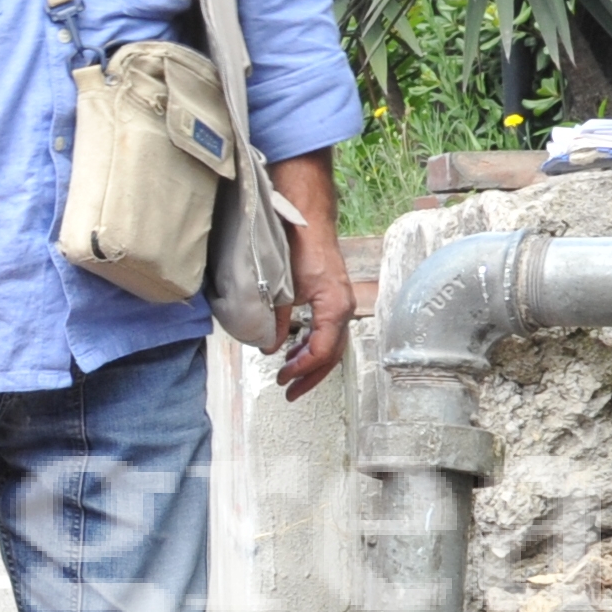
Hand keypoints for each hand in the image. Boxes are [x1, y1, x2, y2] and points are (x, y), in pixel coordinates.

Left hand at [273, 221, 353, 400]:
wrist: (309, 219)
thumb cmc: (299, 247)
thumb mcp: (283, 288)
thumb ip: (277, 321)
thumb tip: (268, 348)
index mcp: (334, 307)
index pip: (323, 351)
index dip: (303, 369)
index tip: (283, 378)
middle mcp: (343, 308)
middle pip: (332, 354)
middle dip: (310, 375)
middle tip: (289, 391)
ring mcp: (341, 304)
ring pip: (331, 344)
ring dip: (311, 362)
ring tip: (289, 375)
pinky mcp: (334, 299)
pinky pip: (327, 331)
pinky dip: (312, 345)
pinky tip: (295, 351)